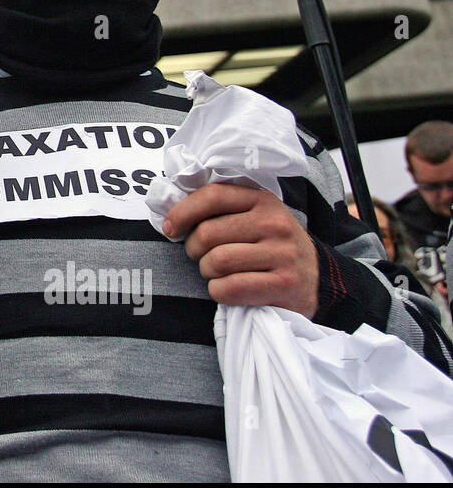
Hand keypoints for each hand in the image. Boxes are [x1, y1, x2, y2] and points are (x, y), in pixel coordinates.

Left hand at [163, 183, 318, 317]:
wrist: (316, 279)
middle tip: (202, 258)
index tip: (170, 229)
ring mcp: (282, 254)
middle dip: (195, 250)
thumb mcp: (253, 217)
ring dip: (207, 273)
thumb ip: (220, 211)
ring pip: (216, 261)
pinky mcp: (285, 284)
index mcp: (262, 200)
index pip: (212, 196)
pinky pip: (230, 288)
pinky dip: (219, 292)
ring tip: (219, 274)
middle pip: (208, 233)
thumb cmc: (271, 246)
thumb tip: (171, 217)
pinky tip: (227, 290)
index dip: (182, 212)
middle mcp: (274, 223)